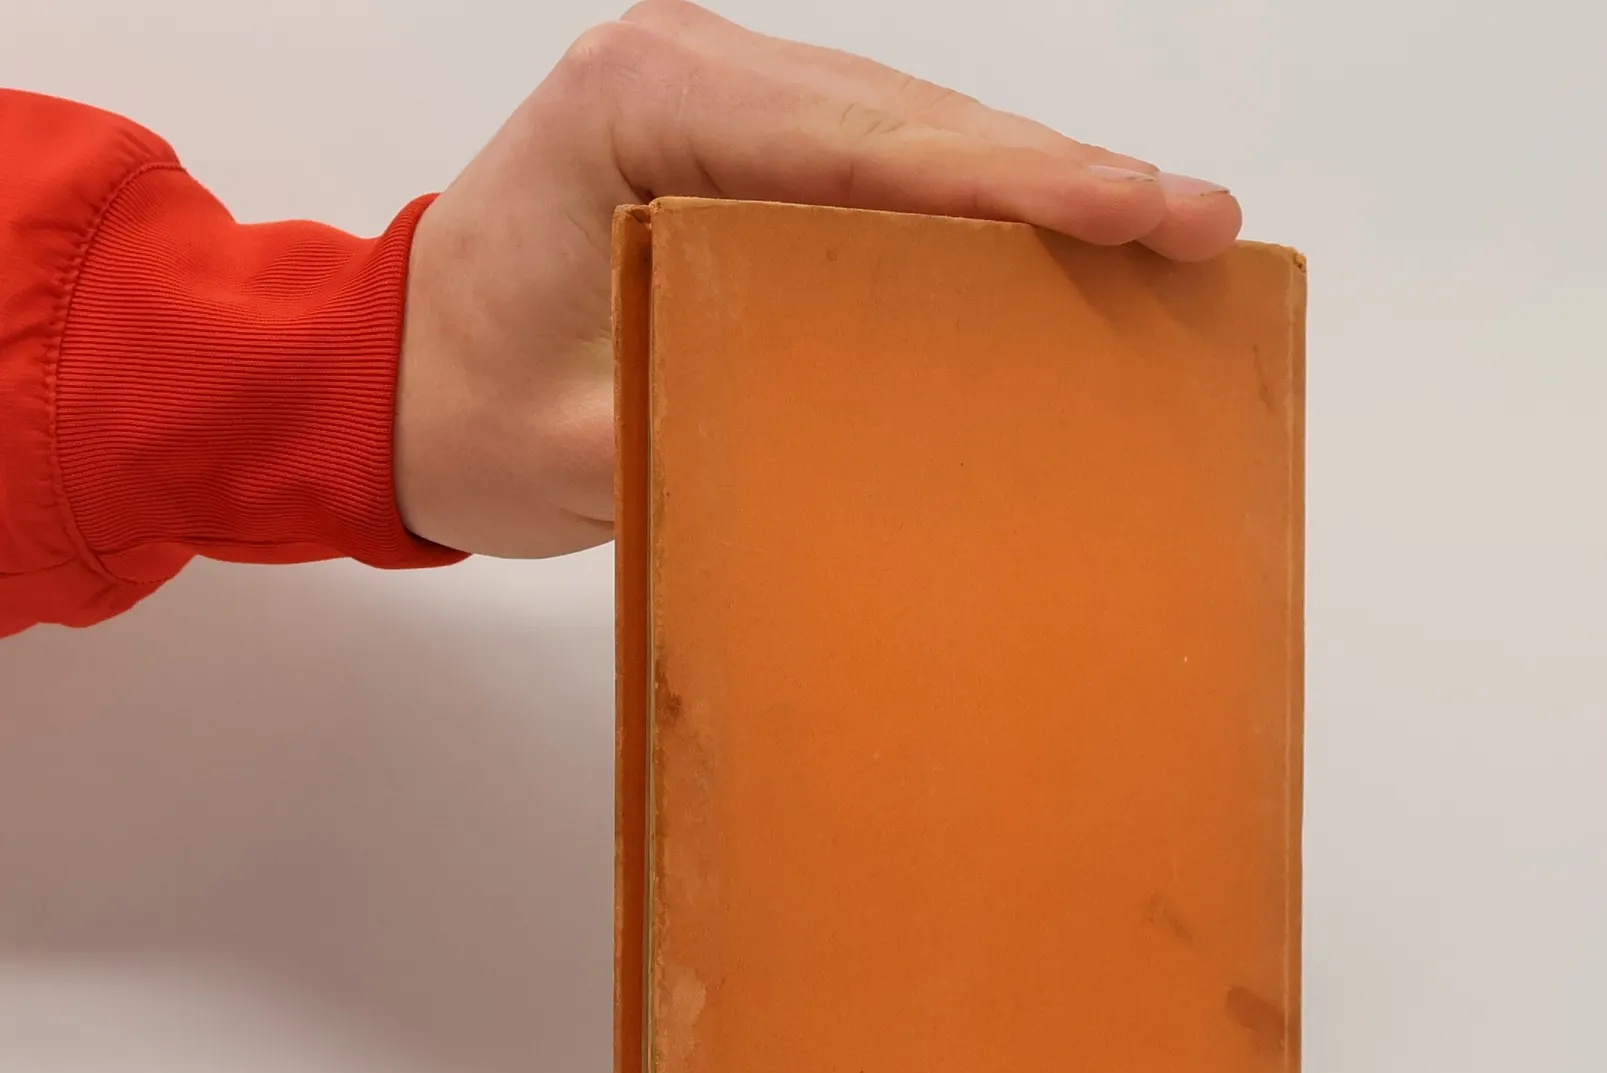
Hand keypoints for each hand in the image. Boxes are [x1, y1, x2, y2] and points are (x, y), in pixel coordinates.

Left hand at [393, 0, 1241, 557]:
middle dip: (1059, 176)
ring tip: (1161, 231)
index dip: (1016, 180)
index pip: (866, 143)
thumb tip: (867, 446)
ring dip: (1033, 186)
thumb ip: (714, 422)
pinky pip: (881, 168)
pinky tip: (1060, 243)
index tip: (1139, 208)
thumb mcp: (577, 443)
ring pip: (911, 132)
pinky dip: (973, 208)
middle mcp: (688, 71)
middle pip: (912, 119)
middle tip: (1199, 226)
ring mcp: (719, 100)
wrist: (387, 387)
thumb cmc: (458, 412)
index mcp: (639, 106)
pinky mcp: (740, 150)